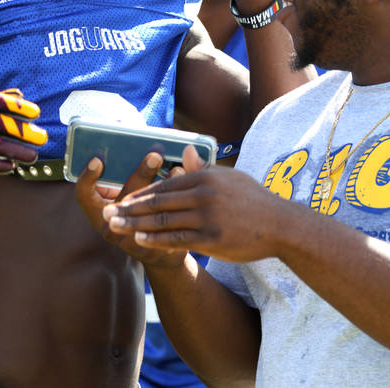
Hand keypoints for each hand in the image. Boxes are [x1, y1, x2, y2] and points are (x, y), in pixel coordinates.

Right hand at [76, 147, 200, 267]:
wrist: (161, 252)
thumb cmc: (140, 214)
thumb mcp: (128, 193)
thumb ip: (132, 174)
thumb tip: (143, 142)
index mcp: (98, 210)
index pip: (84, 196)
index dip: (87, 179)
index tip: (97, 160)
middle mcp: (110, 225)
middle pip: (123, 199)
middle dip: (140, 175)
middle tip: (154, 156)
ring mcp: (130, 238)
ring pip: (146, 210)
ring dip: (163, 186)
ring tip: (177, 167)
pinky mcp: (151, 244)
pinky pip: (164, 222)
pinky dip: (176, 200)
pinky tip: (185, 184)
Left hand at [102, 147, 283, 263]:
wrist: (280, 225)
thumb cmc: (253, 200)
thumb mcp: (228, 177)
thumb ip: (202, 167)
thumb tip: (183, 150)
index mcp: (204, 178)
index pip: (165, 186)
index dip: (140, 194)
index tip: (122, 200)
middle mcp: (203, 195)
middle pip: (158, 203)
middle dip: (130, 209)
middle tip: (108, 214)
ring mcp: (207, 217)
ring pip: (164, 222)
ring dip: (136, 225)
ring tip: (116, 228)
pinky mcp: (212, 238)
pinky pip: (178, 239)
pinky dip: (157, 240)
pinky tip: (141, 240)